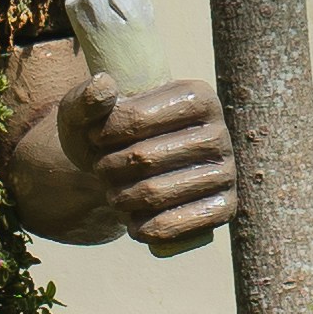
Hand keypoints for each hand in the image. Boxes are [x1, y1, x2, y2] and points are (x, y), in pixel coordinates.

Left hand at [64, 75, 238, 253]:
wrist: (131, 176)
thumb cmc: (110, 137)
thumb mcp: (87, 115)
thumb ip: (87, 98)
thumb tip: (104, 85)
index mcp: (195, 96)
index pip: (136, 118)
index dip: (104, 134)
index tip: (94, 137)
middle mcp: (218, 132)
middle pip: (144, 158)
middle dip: (109, 169)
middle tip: (101, 169)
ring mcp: (225, 172)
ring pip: (156, 194)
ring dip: (120, 198)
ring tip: (113, 192)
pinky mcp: (224, 208)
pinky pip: (180, 226)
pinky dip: (146, 228)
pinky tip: (134, 222)